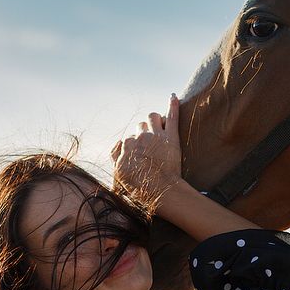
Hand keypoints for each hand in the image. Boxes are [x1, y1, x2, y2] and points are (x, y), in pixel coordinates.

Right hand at [111, 94, 182, 210]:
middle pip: (140, 126)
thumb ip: (115, 156)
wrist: (162, 192)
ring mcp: (156, 135)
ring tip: (159, 128)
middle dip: (144, 132)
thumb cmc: (141, 188)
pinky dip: (173, 104)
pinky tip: (173, 96)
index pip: (129, 137)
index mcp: (127, 146)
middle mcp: (140, 137)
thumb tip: (118, 142)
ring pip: (152, 116)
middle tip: (152, 145)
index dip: (136, 145)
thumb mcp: (119, 175)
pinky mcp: (172, 136)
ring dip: (154, 120)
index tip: (142, 153)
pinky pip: (172, 115)